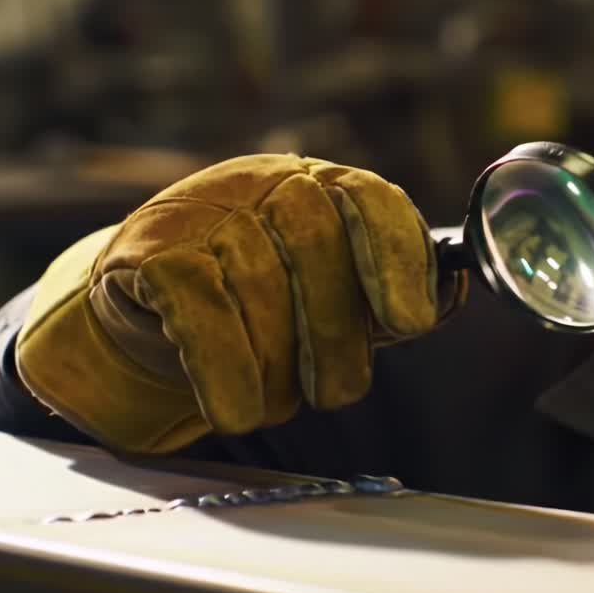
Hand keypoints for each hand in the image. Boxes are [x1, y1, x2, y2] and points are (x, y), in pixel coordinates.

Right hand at [15, 154, 463, 452]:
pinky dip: (225, 372)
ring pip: (259, 286)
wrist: (147, 312)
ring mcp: (203, 210)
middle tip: (334, 391)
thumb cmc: (264, 307)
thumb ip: (391, 298)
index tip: (408, 323)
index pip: (373, 200)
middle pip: (318, 246)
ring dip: (275, 368)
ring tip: (277, 402)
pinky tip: (235, 408)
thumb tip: (446, 298)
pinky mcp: (148, 252)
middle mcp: (266, 184)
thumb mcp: (335, 297)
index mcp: (325, 186)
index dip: (397, 258)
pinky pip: (201, 312)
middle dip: (335, 335)